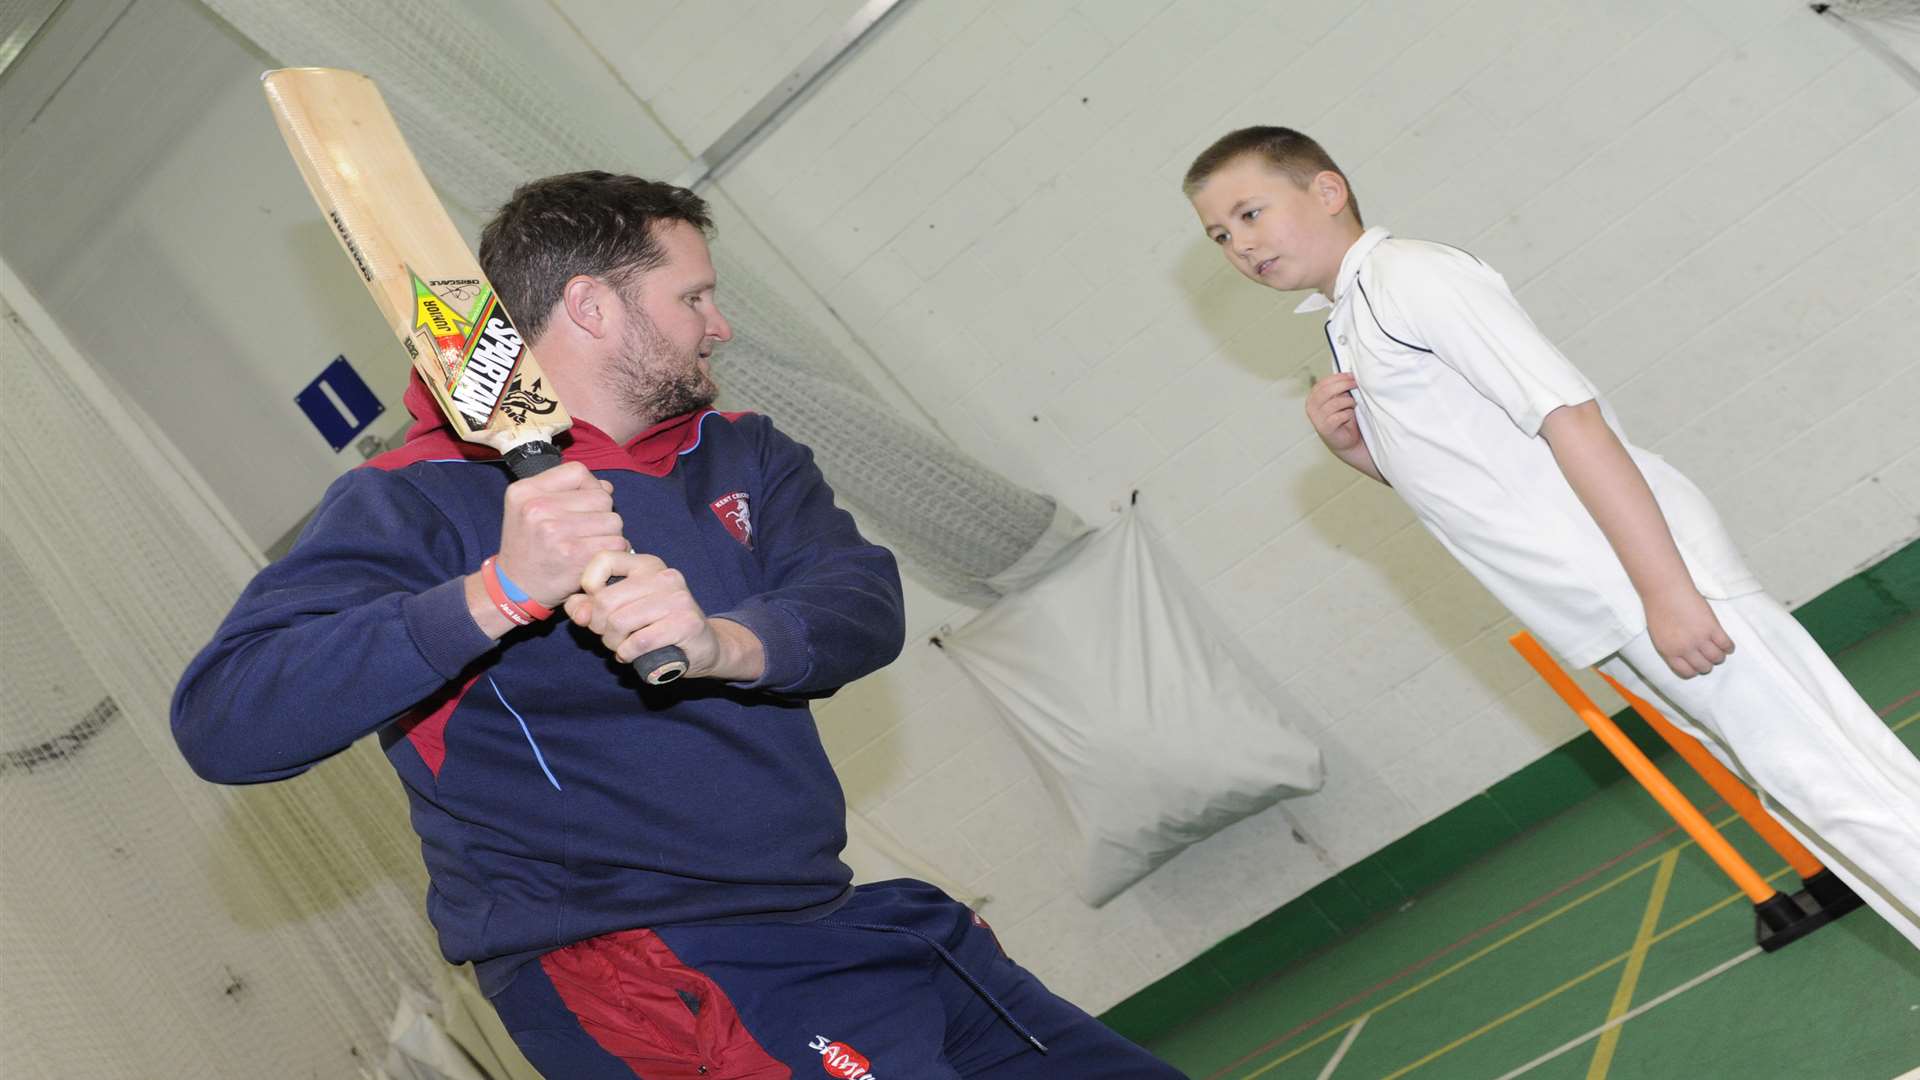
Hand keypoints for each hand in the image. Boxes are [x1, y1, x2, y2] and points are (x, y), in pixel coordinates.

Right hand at [496, 462, 629, 607]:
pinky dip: (613, 551)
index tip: (585, 504)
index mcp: (525, 491)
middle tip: (586, 531)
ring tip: (590, 544)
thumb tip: (606, 487)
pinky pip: (616, 542)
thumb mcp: (530, 509)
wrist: (515, 588)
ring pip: (613, 520)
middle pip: (601, 497)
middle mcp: (537, 507)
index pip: (578, 471)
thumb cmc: (529, 547)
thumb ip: (566, 491)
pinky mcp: (574, 554)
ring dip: (609, 534)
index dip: (590, 486)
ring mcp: (555, 531)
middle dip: (602, 514)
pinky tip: (596, 556)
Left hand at [566, 550, 724, 675]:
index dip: (589, 586)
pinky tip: (633, 655)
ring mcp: (678, 598)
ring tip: (622, 647)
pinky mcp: (686, 623)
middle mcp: (664, 575)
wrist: (705, 646)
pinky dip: (628, 654)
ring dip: (613, 643)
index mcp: (647, 564)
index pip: (603, 559)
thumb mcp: (621, 611)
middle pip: (605, 600)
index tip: (597, 606)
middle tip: (609, 637)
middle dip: (598, 626)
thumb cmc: (657, 627)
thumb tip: (576, 608)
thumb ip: (592, 606)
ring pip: (619, 622)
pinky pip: (639, 641)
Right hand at [1306, 372, 1364, 452]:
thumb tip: (1349, 374)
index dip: (1339, 377)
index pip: (1323, 383)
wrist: (1346, 441)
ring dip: (1348, 402)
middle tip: (1356, 384)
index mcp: (1313, 397)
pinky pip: (1340, 416)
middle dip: (1344, 385)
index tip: (1352, 375)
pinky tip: (1349, 416)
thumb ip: (1339, 389)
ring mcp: (1317, 418)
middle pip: (1327, 390)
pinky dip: (1348, 414)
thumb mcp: (1340, 399)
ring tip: (1353, 405)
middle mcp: (1311, 407)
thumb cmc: (1343, 418)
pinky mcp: (1325, 428)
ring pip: (1336, 402)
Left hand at [1644, 588, 1734, 678]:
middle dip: (1708, 663)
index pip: (1687, 673)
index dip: (1694, 669)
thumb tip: (1687, 660)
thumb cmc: (1659, 610)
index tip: (1697, 664)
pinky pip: (1726, 645)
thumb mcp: (1659, 636)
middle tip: (1708, 655)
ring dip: (1719, 655)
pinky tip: (1726, 643)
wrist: (1665, 590)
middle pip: (1704, 667)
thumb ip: (1672, 649)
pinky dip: (1729, 647)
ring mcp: (1700, 638)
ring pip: (1717, 658)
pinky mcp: (1712, 627)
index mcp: (1669, 652)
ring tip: (1717, 648)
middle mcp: (1685, 648)